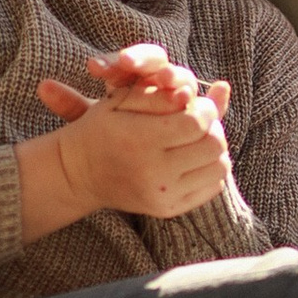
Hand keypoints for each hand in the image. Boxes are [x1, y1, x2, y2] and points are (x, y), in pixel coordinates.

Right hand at [29, 46, 235, 224]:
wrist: (78, 173)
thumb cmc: (101, 128)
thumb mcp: (122, 99)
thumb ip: (166, 92)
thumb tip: (216, 88)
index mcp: (139, 139)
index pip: (196, 123)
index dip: (205, 109)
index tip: (198, 104)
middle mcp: (152, 172)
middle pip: (213, 145)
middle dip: (213, 127)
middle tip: (200, 120)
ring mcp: (162, 195)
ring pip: (219, 167)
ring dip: (216, 148)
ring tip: (197, 139)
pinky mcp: (168, 209)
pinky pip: (212, 187)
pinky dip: (211, 169)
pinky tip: (193, 159)